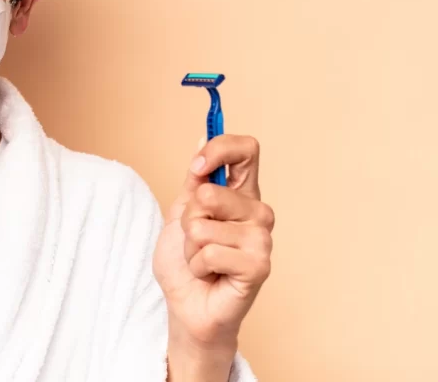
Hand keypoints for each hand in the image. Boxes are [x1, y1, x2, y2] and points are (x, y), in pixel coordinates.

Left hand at [154, 135, 274, 361]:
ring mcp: (262, 240)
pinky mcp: (259, 266)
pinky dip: (198, 266)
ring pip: (203, 226)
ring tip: (203, 260)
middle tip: (196, 240)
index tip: (195, 169)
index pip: (247, 150)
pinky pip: (211, 252)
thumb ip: (195, 180)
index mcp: (241, 194)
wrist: (186, 306)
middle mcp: (258, 212)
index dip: (218, 150)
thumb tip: (201, 137)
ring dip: (190, 247)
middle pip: (211, 194)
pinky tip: (209, 275)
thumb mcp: (181, 213)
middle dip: (187, 220)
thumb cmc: (185, 262)